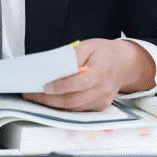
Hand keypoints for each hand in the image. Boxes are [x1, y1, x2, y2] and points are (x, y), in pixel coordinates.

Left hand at [23, 38, 155, 110]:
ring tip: (36, 98)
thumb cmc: (104, 53)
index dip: (61, 86)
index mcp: (101, 71)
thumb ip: (73, 57)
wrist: (125, 64)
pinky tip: (50, 100)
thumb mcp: (88, 46)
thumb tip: (56, 69)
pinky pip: (78, 110)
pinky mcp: (99, 107)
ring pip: (74, 108)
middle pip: (74, 100)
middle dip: (49, 100)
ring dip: (53, 105)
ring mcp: (102, 101)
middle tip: (32, 95)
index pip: (80, 83)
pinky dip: (63, 106)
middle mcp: (103, 89)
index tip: (44, 87)